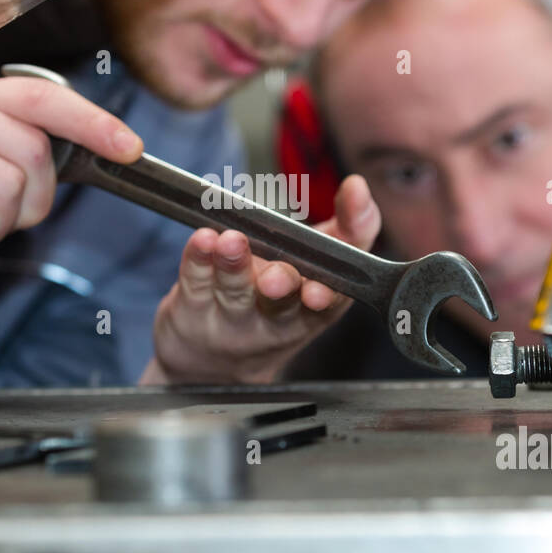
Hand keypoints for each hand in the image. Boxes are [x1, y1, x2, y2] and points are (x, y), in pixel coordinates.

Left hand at [140, 174, 380, 384]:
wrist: (213, 366)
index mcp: (315, 310)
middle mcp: (276, 321)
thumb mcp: (317, 268)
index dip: (329, 287)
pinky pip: (195, 283)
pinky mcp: (193, 311)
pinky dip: (197, 260)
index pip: (332, 297)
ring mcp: (232, 320)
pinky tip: (201, 240)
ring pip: (235, 292)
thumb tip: (358, 187)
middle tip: (273, 280)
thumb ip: (347, 229)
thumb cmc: (276, 300)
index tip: (319, 286)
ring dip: (234, 266)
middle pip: (282, 303)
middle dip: (281, 285)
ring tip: (230, 242)